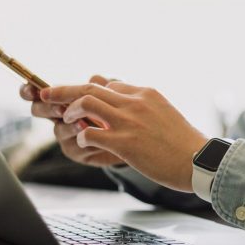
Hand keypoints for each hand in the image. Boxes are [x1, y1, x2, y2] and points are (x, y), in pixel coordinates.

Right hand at [20, 75, 122, 166]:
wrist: (129, 137)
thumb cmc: (117, 111)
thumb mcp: (112, 93)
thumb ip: (102, 85)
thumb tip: (94, 77)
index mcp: (62, 98)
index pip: (38, 92)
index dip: (29, 90)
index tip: (30, 89)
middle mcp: (59, 116)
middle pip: (39, 110)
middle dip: (47, 108)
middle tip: (61, 108)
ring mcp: (66, 134)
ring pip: (58, 130)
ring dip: (69, 126)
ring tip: (83, 124)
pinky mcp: (76, 151)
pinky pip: (74, 146)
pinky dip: (85, 140)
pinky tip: (96, 137)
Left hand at [39, 81, 207, 191]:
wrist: (199, 161)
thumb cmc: (184, 144)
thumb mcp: (164, 114)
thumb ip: (143, 107)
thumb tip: (124, 106)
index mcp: (145, 93)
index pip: (109, 84)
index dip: (89, 90)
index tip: (76, 98)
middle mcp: (135, 102)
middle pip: (90, 86)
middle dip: (63, 89)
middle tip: (45, 93)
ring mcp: (129, 121)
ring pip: (86, 103)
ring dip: (70, 111)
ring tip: (67, 121)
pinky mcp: (125, 143)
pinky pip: (91, 133)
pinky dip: (82, 137)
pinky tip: (85, 142)